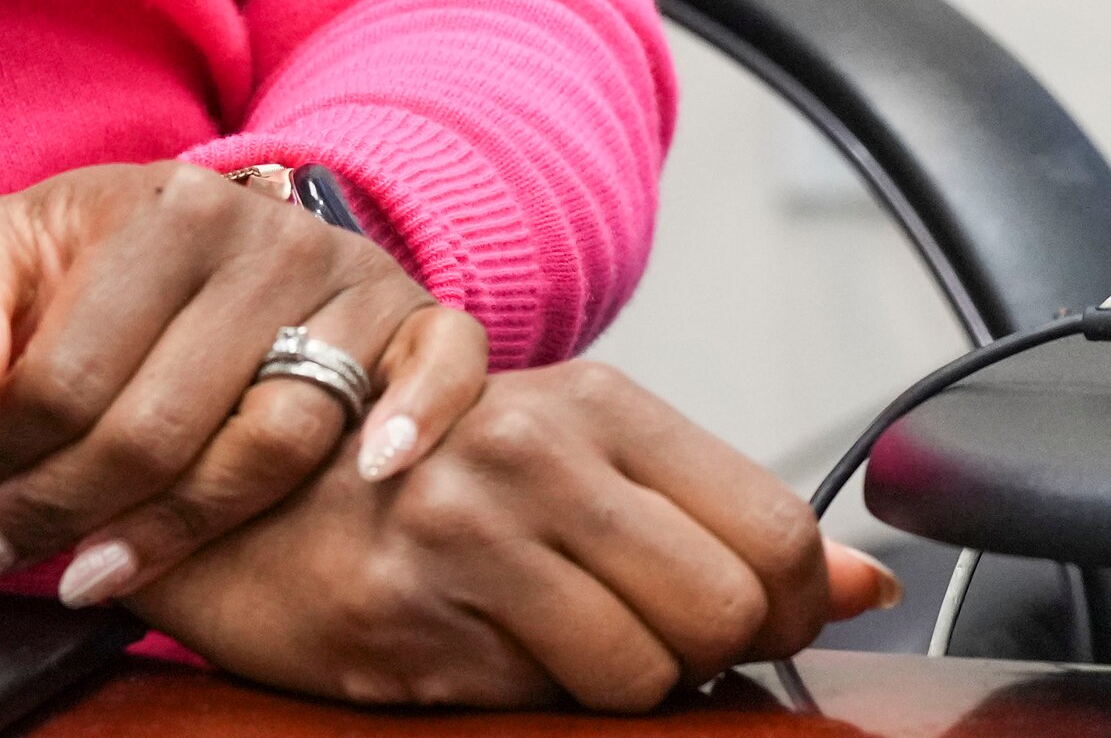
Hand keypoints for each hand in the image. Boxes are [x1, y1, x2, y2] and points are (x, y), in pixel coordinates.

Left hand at [0, 160, 484, 608]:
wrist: (210, 228)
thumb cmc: (92, 259)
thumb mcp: (0, 248)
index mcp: (168, 206)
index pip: (71, 370)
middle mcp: (270, 238)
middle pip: (163, 422)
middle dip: (65, 507)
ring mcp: (354, 281)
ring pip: (274, 437)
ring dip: (181, 525)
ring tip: (92, 578)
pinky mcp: (421, 322)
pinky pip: (442, 371)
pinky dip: (419, 419)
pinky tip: (375, 473)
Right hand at [130, 356, 902, 710]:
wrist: (240, 490)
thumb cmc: (426, 477)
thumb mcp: (575, 456)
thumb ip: (717, 515)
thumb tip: (870, 586)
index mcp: (589, 403)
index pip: (775, 532)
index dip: (791, 604)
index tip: (750, 617)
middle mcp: (528, 456)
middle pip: (725, 612)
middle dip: (714, 653)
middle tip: (658, 639)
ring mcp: (460, 542)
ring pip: (644, 679)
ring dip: (626, 687)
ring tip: (562, 639)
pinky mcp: (406, 628)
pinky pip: (543, 706)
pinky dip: (538, 698)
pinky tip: (490, 649)